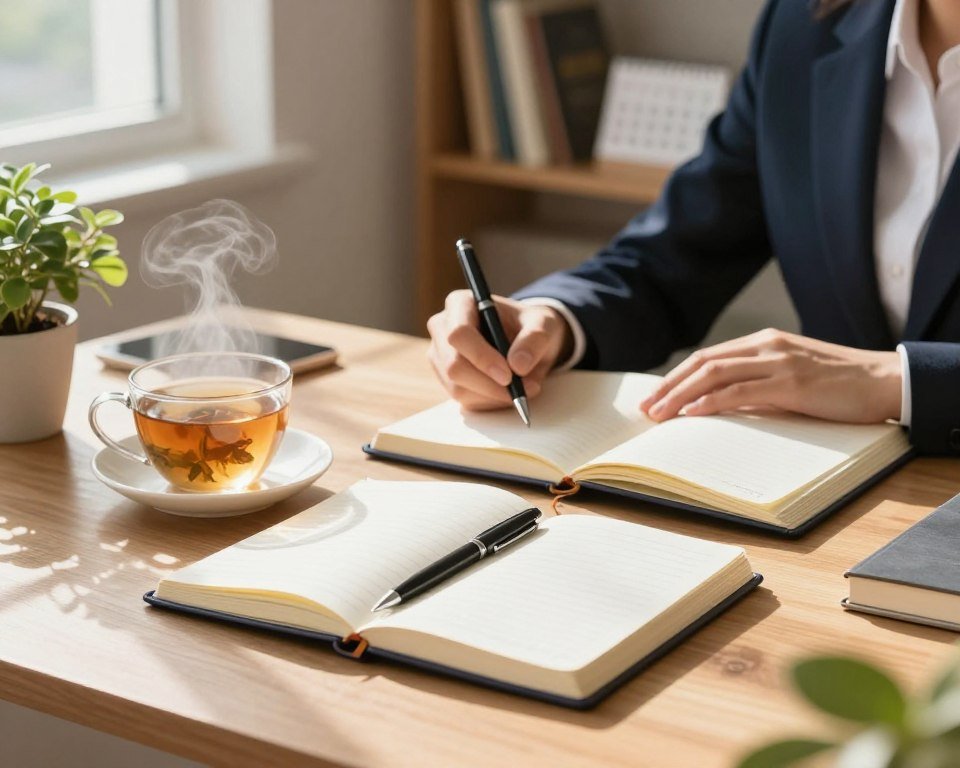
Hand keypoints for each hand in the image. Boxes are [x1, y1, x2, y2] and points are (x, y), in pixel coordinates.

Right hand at [427, 290, 572, 409]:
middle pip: (454, 365)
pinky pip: (464, 400)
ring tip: (523, 389)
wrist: (525, 340)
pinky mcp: (446, 379)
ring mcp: (441, 356)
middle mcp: (443, 328)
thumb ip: (535, 339)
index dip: (481, 357)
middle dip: (489, 384)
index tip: (508, 375)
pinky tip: (508, 392)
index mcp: (460, 304)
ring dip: (493, 396)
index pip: (459, 333)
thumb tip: (518, 365)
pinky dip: (490, 402)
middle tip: (522, 390)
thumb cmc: (529, 325)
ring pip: (458, 387)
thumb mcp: (543, 324)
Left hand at [640, 329, 901, 423]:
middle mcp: (766, 346)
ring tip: (659, 415)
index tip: (654, 397)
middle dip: (669, 386)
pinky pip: (741, 391)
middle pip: (703, 363)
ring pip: (714, 374)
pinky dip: (711, 401)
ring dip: (680, 395)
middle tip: (646, 409)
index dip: (676, 377)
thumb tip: (719, 406)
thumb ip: (757, 386)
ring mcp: (778, 362)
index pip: (707, 357)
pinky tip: (692, 413)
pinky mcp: (791, 383)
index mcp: (763, 342)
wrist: (885, 381)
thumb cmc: (838, 384)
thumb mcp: (790, 379)